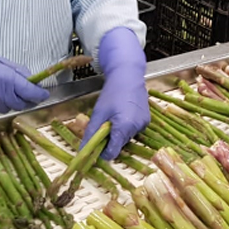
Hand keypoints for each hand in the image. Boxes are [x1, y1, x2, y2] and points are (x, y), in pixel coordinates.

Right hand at [0, 39, 48, 116]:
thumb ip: (17, 70)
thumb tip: (32, 79)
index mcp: (6, 78)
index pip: (30, 92)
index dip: (39, 95)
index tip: (44, 95)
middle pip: (20, 104)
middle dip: (24, 100)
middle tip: (22, 94)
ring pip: (5, 109)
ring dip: (6, 103)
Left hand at [82, 27, 149, 159]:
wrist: (128, 75)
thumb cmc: (111, 93)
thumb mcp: (98, 113)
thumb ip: (90, 134)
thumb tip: (81, 152)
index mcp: (123, 127)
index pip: (112, 153)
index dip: (102, 152)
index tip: (96, 145)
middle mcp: (136, 128)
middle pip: (119, 145)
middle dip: (110, 140)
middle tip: (103, 124)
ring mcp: (143, 124)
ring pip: (126, 138)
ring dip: (118, 133)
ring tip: (114, 116)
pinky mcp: (147, 120)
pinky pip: (133, 130)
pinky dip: (127, 127)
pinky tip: (123, 113)